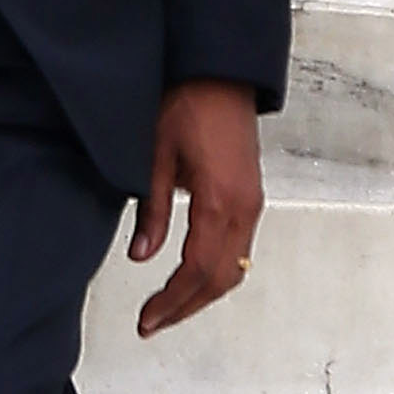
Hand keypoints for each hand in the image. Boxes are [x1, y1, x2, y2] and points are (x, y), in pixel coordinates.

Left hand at [131, 78, 262, 335]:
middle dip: (186, 306)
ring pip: (234, 268)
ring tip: (169, 307)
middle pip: (220, 279)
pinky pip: (239, 249)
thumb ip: (151, 209)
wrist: (219, 72)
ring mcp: (252, 204)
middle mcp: (244, 209)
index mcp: (220, 201)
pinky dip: (216, 271)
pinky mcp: (251, 196)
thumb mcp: (155, 153)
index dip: (172, 301)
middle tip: (153, 322)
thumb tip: (141, 255)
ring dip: (202, 293)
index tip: (148, 319)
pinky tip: (192, 275)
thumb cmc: (186, 101)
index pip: (197, 271)